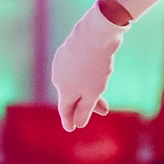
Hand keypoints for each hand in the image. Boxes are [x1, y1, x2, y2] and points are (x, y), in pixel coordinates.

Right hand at [51, 4, 125, 129]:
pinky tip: (95, 71)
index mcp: (64, 90)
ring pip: (75, 81)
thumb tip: (78, 123)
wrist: (95, 34)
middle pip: (72, 96)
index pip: (65, 110)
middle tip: (104, 109)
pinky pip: (75, 69)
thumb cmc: (95, 66)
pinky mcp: (67, 51)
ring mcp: (61, 63)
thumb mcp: (93, 92)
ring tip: (103, 89)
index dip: (69, 121)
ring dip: (88, 89)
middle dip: (87, 104)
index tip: (71, 129)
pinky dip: (85, 75)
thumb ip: (85, 109)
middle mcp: (58, 78)